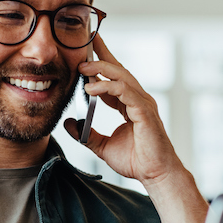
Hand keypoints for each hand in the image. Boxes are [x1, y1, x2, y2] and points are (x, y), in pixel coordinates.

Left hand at [63, 33, 183, 186]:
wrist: (154, 174)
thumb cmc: (135, 160)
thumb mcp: (101, 145)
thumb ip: (85, 134)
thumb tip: (69, 123)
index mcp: (128, 104)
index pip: (113, 78)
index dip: (100, 64)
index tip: (85, 51)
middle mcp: (137, 99)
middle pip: (118, 70)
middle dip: (101, 55)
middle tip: (83, 47)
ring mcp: (142, 104)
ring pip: (121, 77)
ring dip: (101, 69)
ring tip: (82, 68)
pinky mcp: (144, 112)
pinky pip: (125, 92)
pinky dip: (108, 87)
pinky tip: (91, 88)